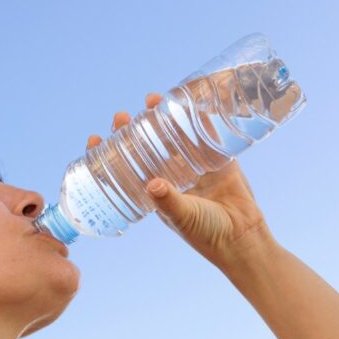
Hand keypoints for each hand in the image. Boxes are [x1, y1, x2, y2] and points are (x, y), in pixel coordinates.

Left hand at [87, 92, 274, 268]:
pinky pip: (207, 135)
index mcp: (157, 192)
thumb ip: (169, 201)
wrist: (243, 237)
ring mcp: (195, 166)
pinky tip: (188, 101)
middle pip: (147, 147)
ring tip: (151, 100)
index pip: (127, 169)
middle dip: (133, 130)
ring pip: (174, 136)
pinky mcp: (219, 160)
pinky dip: (198, 118)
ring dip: (162, 118)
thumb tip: (152, 184)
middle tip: (122, 116)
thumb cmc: (207, 234)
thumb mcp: (183, 217)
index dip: (111, 154)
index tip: (95, 140)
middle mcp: (173, 176)